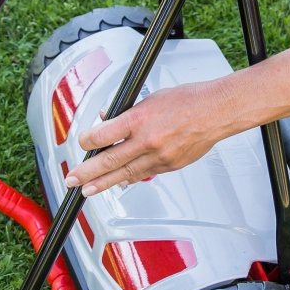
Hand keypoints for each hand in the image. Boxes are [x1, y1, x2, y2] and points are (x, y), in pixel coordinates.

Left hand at [63, 81, 231, 195]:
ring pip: (125, 174)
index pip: (103, 135)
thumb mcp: (150, 99)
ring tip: (88, 190)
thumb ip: (128, 113)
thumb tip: (108, 122)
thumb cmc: (187, 100)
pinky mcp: (170, 166)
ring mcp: (159, 156)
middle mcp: (147, 140)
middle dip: (87, 173)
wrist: (216, 112)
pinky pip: (144, 174)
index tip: (80, 144)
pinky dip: (129, 179)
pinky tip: (119, 183)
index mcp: (140, 118)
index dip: (86, 142)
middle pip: (109, 160)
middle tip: (72, 179)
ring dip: (103, 184)